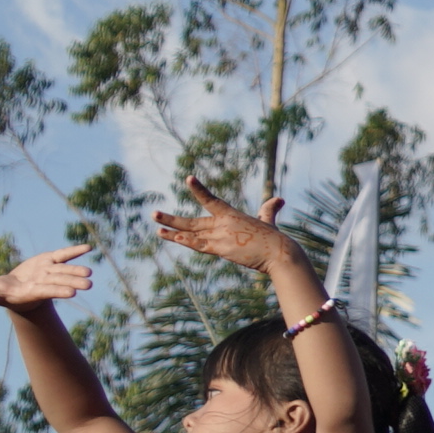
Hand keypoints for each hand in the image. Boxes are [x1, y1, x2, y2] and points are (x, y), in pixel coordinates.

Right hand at [0, 243, 96, 312]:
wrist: (16, 291)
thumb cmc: (0, 293)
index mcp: (30, 291)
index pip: (46, 291)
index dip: (58, 290)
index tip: (72, 293)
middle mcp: (42, 282)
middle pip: (59, 281)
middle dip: (73, 282)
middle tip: (89, 285)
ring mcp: (48, 272)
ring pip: (64, 271)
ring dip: (77, 271)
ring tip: (90, 274)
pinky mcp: (49, 261)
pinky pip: (63, 255)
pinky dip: (74, 251)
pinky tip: (87, 247)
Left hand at [155, 181, 307, 284]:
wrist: (278, 253)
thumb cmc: (274, 239)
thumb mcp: (267, 222)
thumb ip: (268, 210)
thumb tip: (279, 199)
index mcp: (232, 215)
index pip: (211, 200)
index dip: (199, 189)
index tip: (188, 179)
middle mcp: (222, 224)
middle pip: (192, 222)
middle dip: (171, 219)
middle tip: (154, 214)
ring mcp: (220, 236)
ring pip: (191, 233)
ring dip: (172, 231)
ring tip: (156, 227)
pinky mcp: (221, 249)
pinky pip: (198, 244)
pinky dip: (185, 240)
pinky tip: (172, 236)